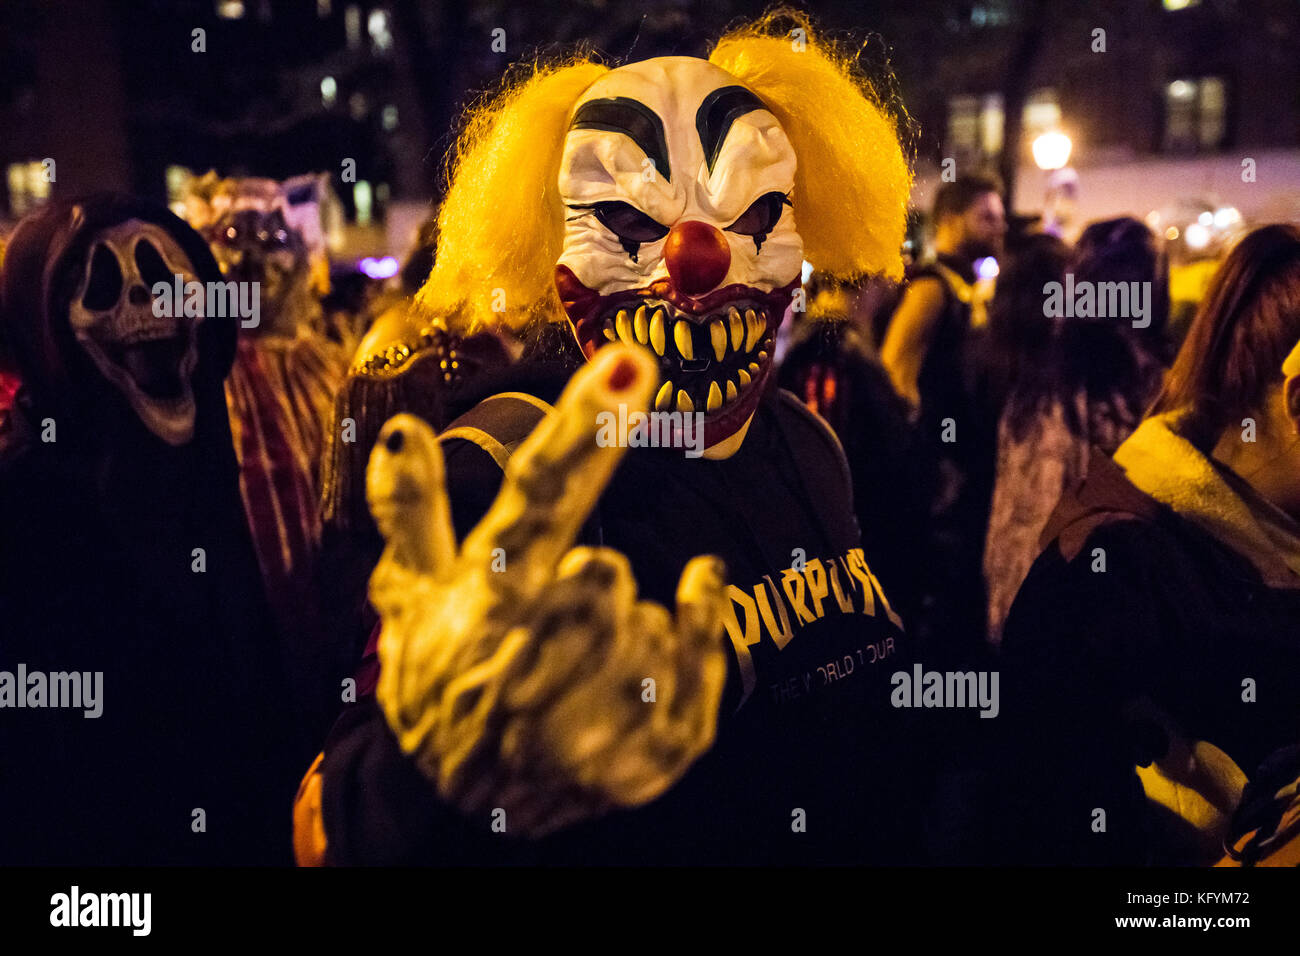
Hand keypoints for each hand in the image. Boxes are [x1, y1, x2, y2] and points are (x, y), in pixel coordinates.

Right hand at [366, 344, 727, 837]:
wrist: (459, 806)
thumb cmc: (437, 681)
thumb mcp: (412, 598)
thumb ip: (412, 511)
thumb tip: (403, 427)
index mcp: (483, 601)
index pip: (536, 498)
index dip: (583, 431)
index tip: (630, 361)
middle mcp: (534, 660)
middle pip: (601, 572)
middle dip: (585, 583)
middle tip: (552, 612)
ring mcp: (592, 717)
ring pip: (649, 618)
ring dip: (625, 622)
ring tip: (575, 660)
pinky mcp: (647, 757)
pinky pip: (703, 665)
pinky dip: (700, 625)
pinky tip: (687, 597)